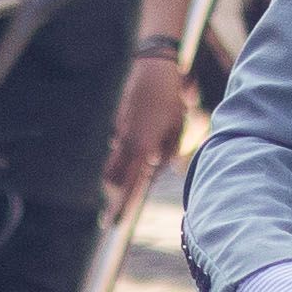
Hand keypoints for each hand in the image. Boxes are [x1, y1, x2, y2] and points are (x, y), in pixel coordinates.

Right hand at [107, 56, 189, 203]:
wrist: (154, 67)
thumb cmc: (172, 99)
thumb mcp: (178, 128)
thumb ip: (167, 152)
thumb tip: (156, 168)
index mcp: (143, 147)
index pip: (130, 185)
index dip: (122, 206)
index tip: (113, 224)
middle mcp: (127, 141)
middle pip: (113, 177)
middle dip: (117, 188)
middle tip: (127, 193)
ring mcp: (120, 130)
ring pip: (116, 159)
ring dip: (126, 164)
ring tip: (148, 147)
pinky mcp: (118, 120)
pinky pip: (121, 140)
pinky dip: (130, 144)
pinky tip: (148, 125)